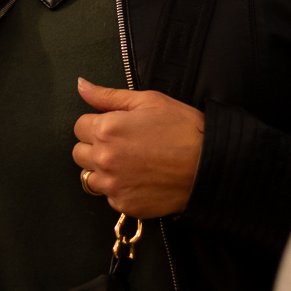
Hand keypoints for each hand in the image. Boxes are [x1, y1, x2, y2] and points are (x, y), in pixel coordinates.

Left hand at [71, 77, 202, 219]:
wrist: (210, 166)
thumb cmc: (184, 129)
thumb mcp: (148, 101)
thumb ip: (108, 96)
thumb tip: (82, 86)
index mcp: (107, 129)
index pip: (79, 126)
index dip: (98, 124)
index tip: (117, 127)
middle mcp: (104, 159)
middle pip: (79, 152)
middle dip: (96, 146)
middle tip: (124, 144)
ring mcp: (113, 185)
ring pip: (89, 177)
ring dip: (103, 169)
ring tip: (131, 162)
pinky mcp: (124, 204)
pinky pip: (109, 196)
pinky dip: (119, 188)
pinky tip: (140, 179)